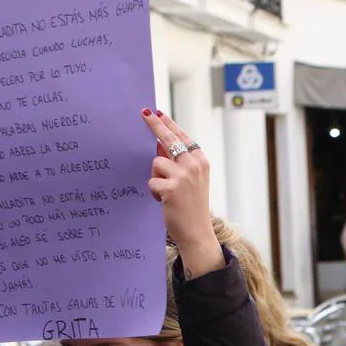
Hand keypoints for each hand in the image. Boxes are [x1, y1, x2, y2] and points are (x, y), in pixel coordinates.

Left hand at [142, 110, 219, 277]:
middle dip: (155, 124)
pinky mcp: (171, 187)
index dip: (168, 124)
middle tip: (144, 112)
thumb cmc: (192, 207)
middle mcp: (194, 165)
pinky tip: (164, 201)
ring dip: (156, 176)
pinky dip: (154, 192)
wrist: (197, 232)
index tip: (157, 113)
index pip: (182, 136)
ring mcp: (183, 175)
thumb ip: (178, 162)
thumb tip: (158, 142)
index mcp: (201, 161)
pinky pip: (152, 180)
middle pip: (168, 138)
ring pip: (156, 162)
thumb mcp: (191, 181)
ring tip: (166, 192)